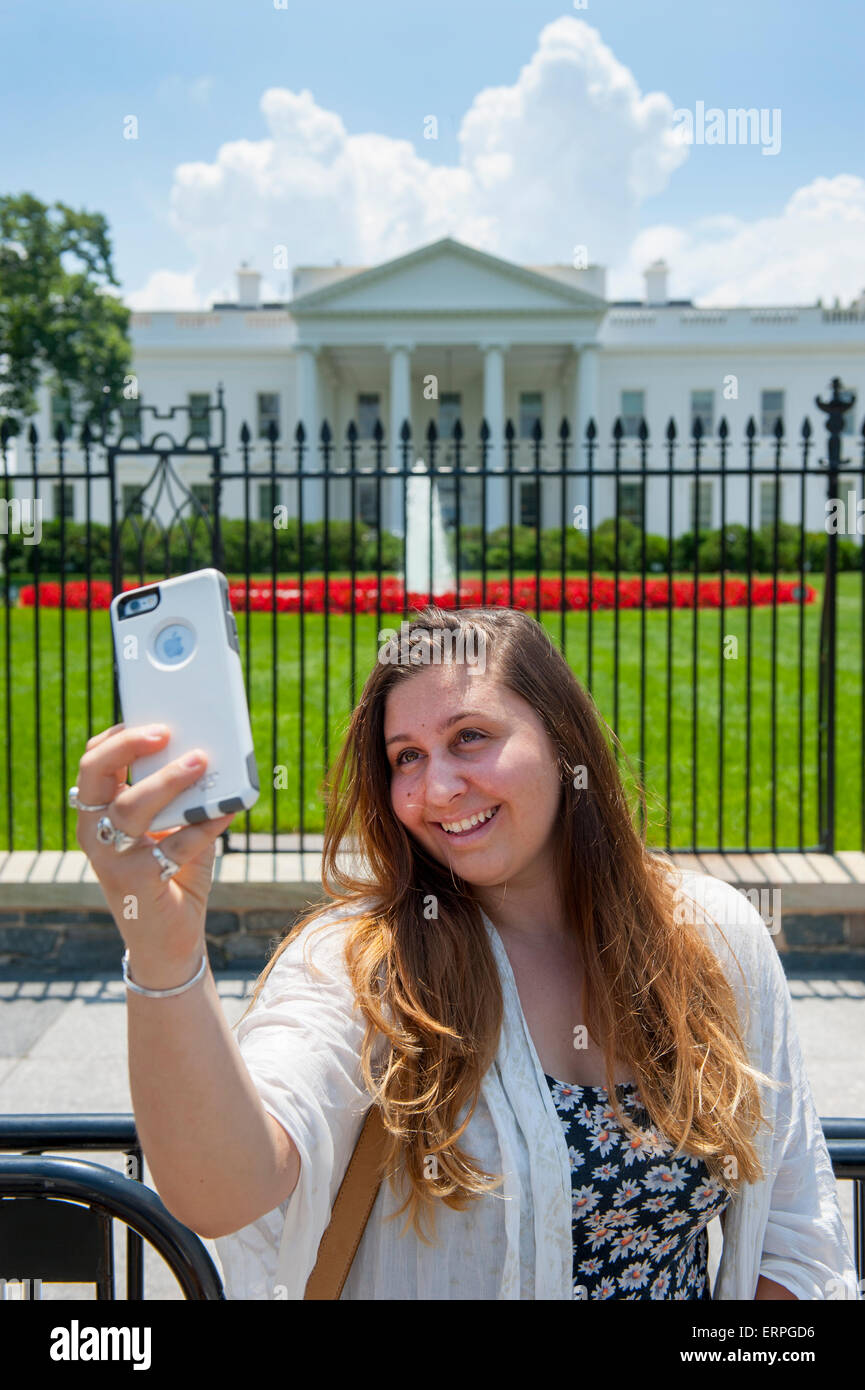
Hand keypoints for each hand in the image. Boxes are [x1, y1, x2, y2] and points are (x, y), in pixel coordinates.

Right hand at [74, 722, 235, 970]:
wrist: (168, 940)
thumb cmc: (171, 873)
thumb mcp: (172, 827)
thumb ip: (182, 795)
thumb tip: (211, 751)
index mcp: (98, 813)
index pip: (94, 762)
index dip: (119, 736)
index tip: (154, 719)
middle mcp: (95, 832)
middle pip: (96, 774)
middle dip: (128, 747)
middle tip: (166, 732)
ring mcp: (111, 858)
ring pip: (130, 807)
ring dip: (168, 780)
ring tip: (202, 762)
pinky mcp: (138, 882)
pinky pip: (173, 845)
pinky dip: (204, 826)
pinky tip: (229, 810)